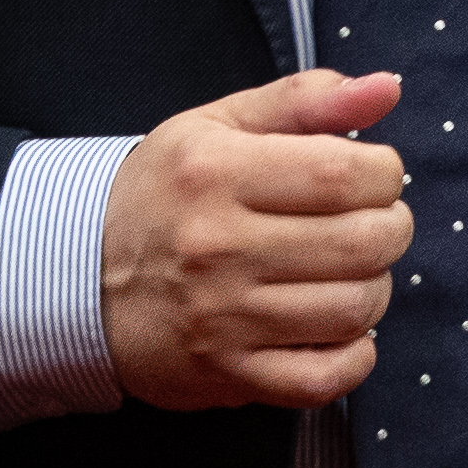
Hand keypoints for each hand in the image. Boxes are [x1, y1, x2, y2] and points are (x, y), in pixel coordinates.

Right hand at [100, 67, 409, 411]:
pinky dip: (353, 356)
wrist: (77, 277)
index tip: (372, 178)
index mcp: (215, 173)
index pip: (345, 173)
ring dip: (373, 289)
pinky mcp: (227, 375)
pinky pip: (324, 379)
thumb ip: (305, 100)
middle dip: (389, 230)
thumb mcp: (218, 126)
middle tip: (370, 224)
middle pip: (362, 243)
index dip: (384, 176)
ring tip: (348, 272)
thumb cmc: (163, 194)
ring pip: (353, 310)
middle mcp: (217, 246)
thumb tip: (387, 88)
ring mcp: (222, 318)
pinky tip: (339, 329)